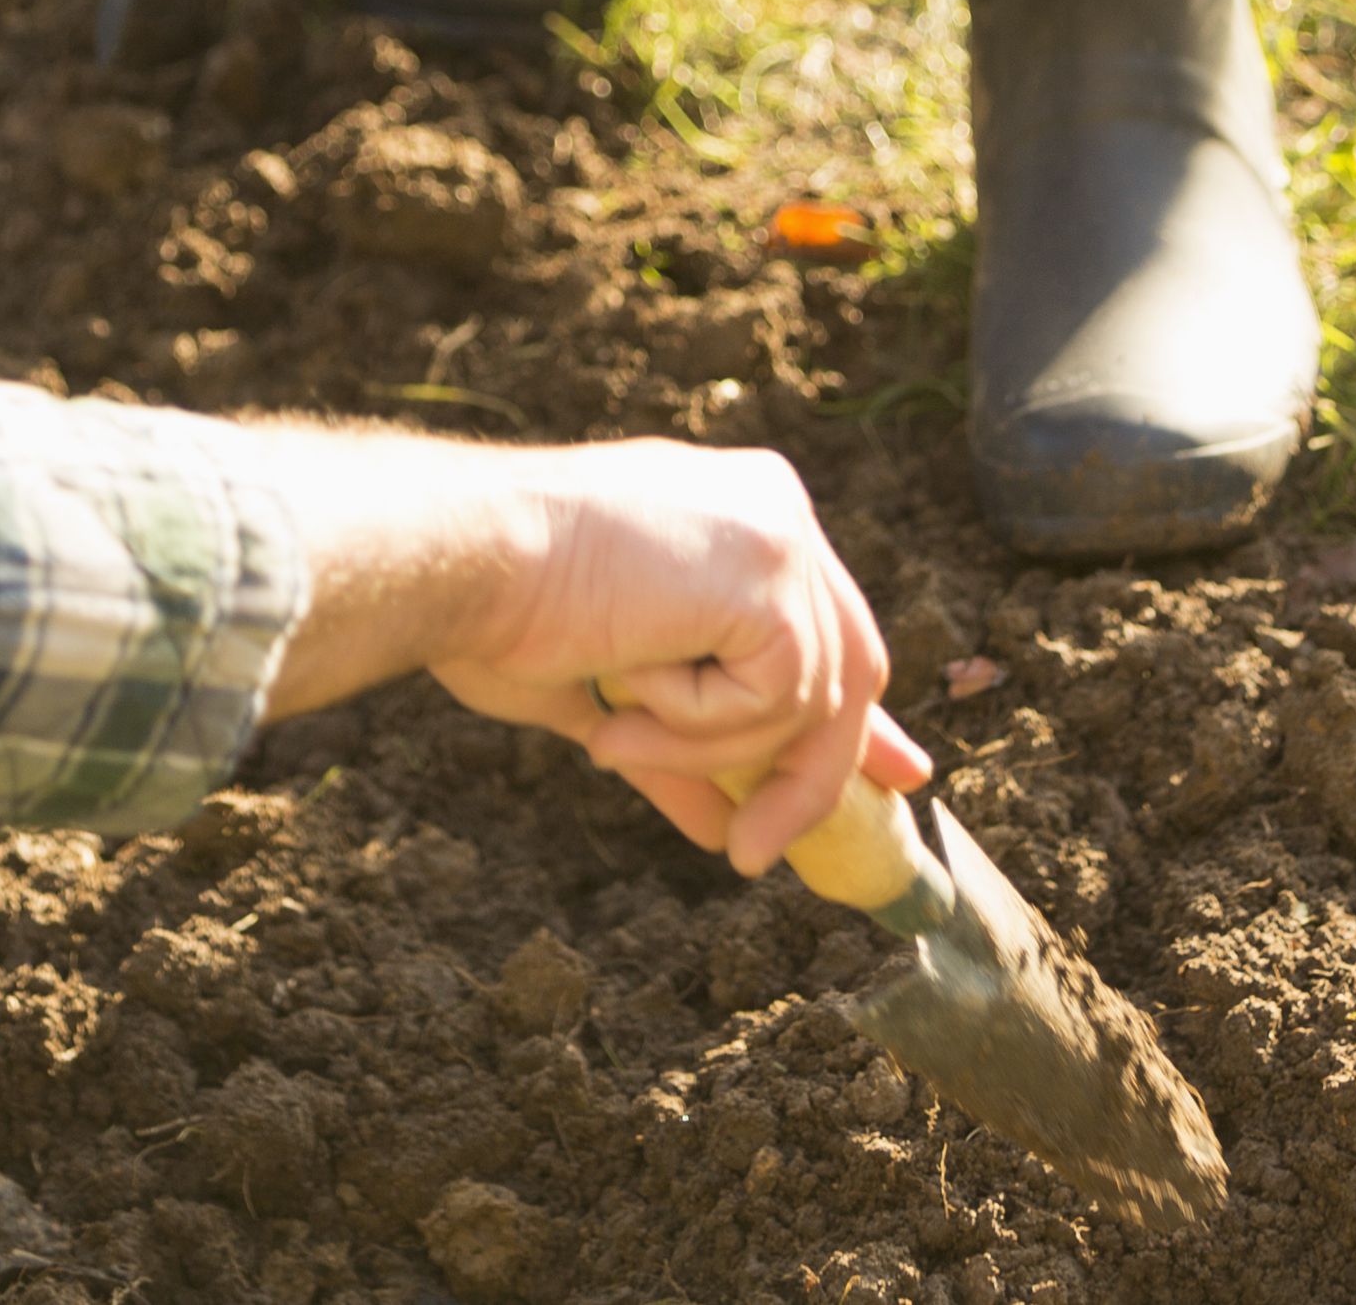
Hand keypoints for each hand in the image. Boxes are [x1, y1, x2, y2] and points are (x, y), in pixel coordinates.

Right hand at [426, 440, 930, 876]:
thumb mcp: (609, 695)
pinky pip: (772, 705)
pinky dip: (695, 727)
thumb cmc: (500, 610)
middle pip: (847, 662)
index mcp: (737, 514)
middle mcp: (774, 508)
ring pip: (803, 703)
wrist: (457, 556)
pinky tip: (622, 692)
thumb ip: (680, 749)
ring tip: (607, 735)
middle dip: (830, 765)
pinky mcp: (773, 579)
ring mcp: (781, 537)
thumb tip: (723, 829)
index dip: (859, 711)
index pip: (826, 622)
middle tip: (771, 848)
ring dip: (702, 748)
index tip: (897, 777)